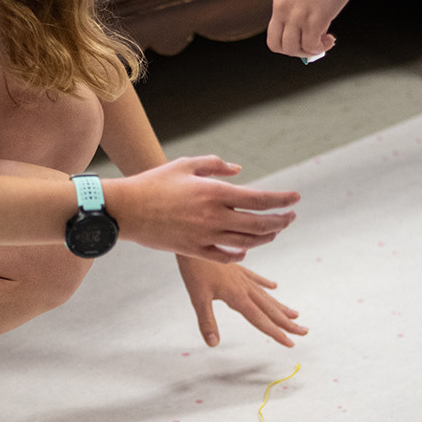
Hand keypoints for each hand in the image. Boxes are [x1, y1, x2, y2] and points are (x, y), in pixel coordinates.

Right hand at [104, 156, 298, 262]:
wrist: (126, 210)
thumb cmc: (154, 182)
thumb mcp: (186, 165)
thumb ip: (215, 165)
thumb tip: (239, 170)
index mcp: (214, 193)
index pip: (259, 199)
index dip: (282, 199)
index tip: (296, 198)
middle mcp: (214, 217)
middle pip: (259, 224)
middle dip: (280, 221)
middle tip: (291, 217)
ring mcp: (205, 237)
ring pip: (247, 243)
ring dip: (265, 237)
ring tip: (274, 231)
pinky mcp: (193, 250)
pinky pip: (225, 256)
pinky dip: (240, 253)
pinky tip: (247, 248)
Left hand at [177, 255, 306, 347]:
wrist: (195, 235)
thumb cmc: (194, 267)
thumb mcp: (197, 296)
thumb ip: (207, 321)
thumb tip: (214, 344)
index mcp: (237, 296)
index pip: (260, 319)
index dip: (275, 333)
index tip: (290, 344)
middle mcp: (244, 287)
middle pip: (269, 309)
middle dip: (287, 322)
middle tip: (303, 331)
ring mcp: (242, 276)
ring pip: (265, 295)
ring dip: (280, 306)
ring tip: (295, 314)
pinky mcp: (236, 267)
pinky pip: (255, 278)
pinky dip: (265, 284)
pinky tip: (275, 286)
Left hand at [266, 0, 358, 58]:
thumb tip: (317, 22)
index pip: (277, 22)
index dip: (294, 31)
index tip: (311, 28)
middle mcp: (280, 5)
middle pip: (275, 43)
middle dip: (292, 50)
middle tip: (311, 44)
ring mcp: (295, 14)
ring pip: (291, 49)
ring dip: (307, 52)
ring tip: (324, 43)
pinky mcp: (313, 20)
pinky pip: (310, 47)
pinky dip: (319, 49)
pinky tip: (330, 40)